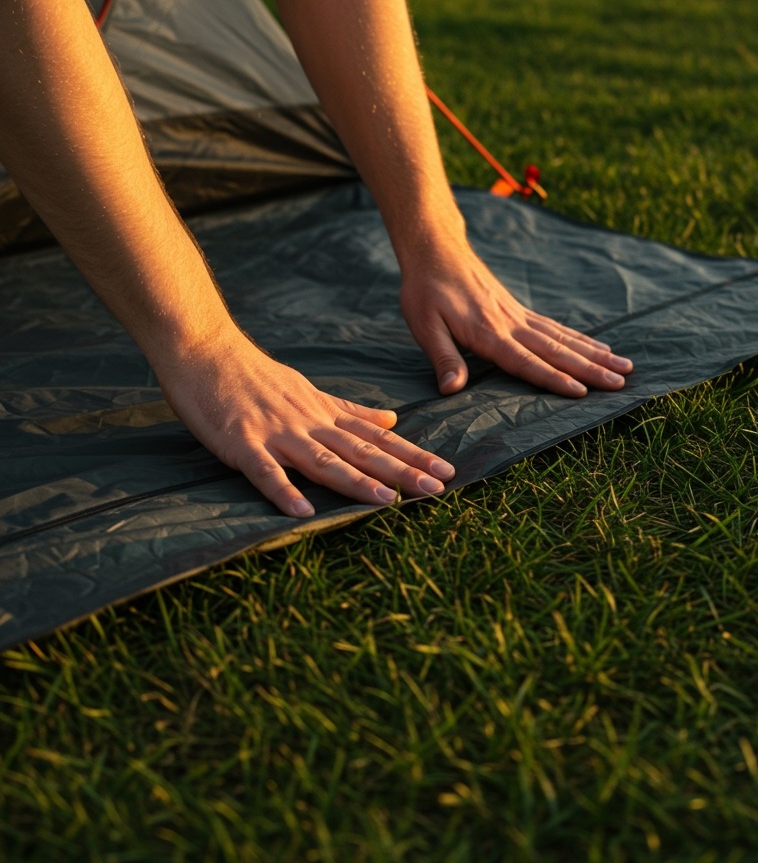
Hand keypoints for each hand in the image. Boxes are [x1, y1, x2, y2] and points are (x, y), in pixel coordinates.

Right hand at [154, 331, 453, 517]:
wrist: (206, 350)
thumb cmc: (256, 375)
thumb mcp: (311, 391)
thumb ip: (350, 410)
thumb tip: (392, 420)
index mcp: (325, 414)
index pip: (378, 438)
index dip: (413, 455)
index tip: (447, 471)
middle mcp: (309, 424)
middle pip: (362, 451)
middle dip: (401, 471)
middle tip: (438, 488)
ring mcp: (276, 434)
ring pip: (323, 461)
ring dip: (356, 482)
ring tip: (388, 501)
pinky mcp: (242, 443)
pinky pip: (265, 471)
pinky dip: (284, 491)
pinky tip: (303, 512)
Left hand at [399, 242, 632, 396]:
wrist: (436, 250)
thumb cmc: (425, 291)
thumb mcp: (424, 325)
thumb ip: (443, 357)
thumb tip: (452, 389)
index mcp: (488, 333)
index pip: (525, 361)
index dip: (552, 378)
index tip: (581, 392)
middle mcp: (511, 324)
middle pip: (557, 351)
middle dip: (590, 369)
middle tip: (622, 383)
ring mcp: (519, 316)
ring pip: (564, 339)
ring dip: (596, 355)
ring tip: (625, 368)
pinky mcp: (520, 311)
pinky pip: (557, 328)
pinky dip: (582, 339)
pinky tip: (601, 348)